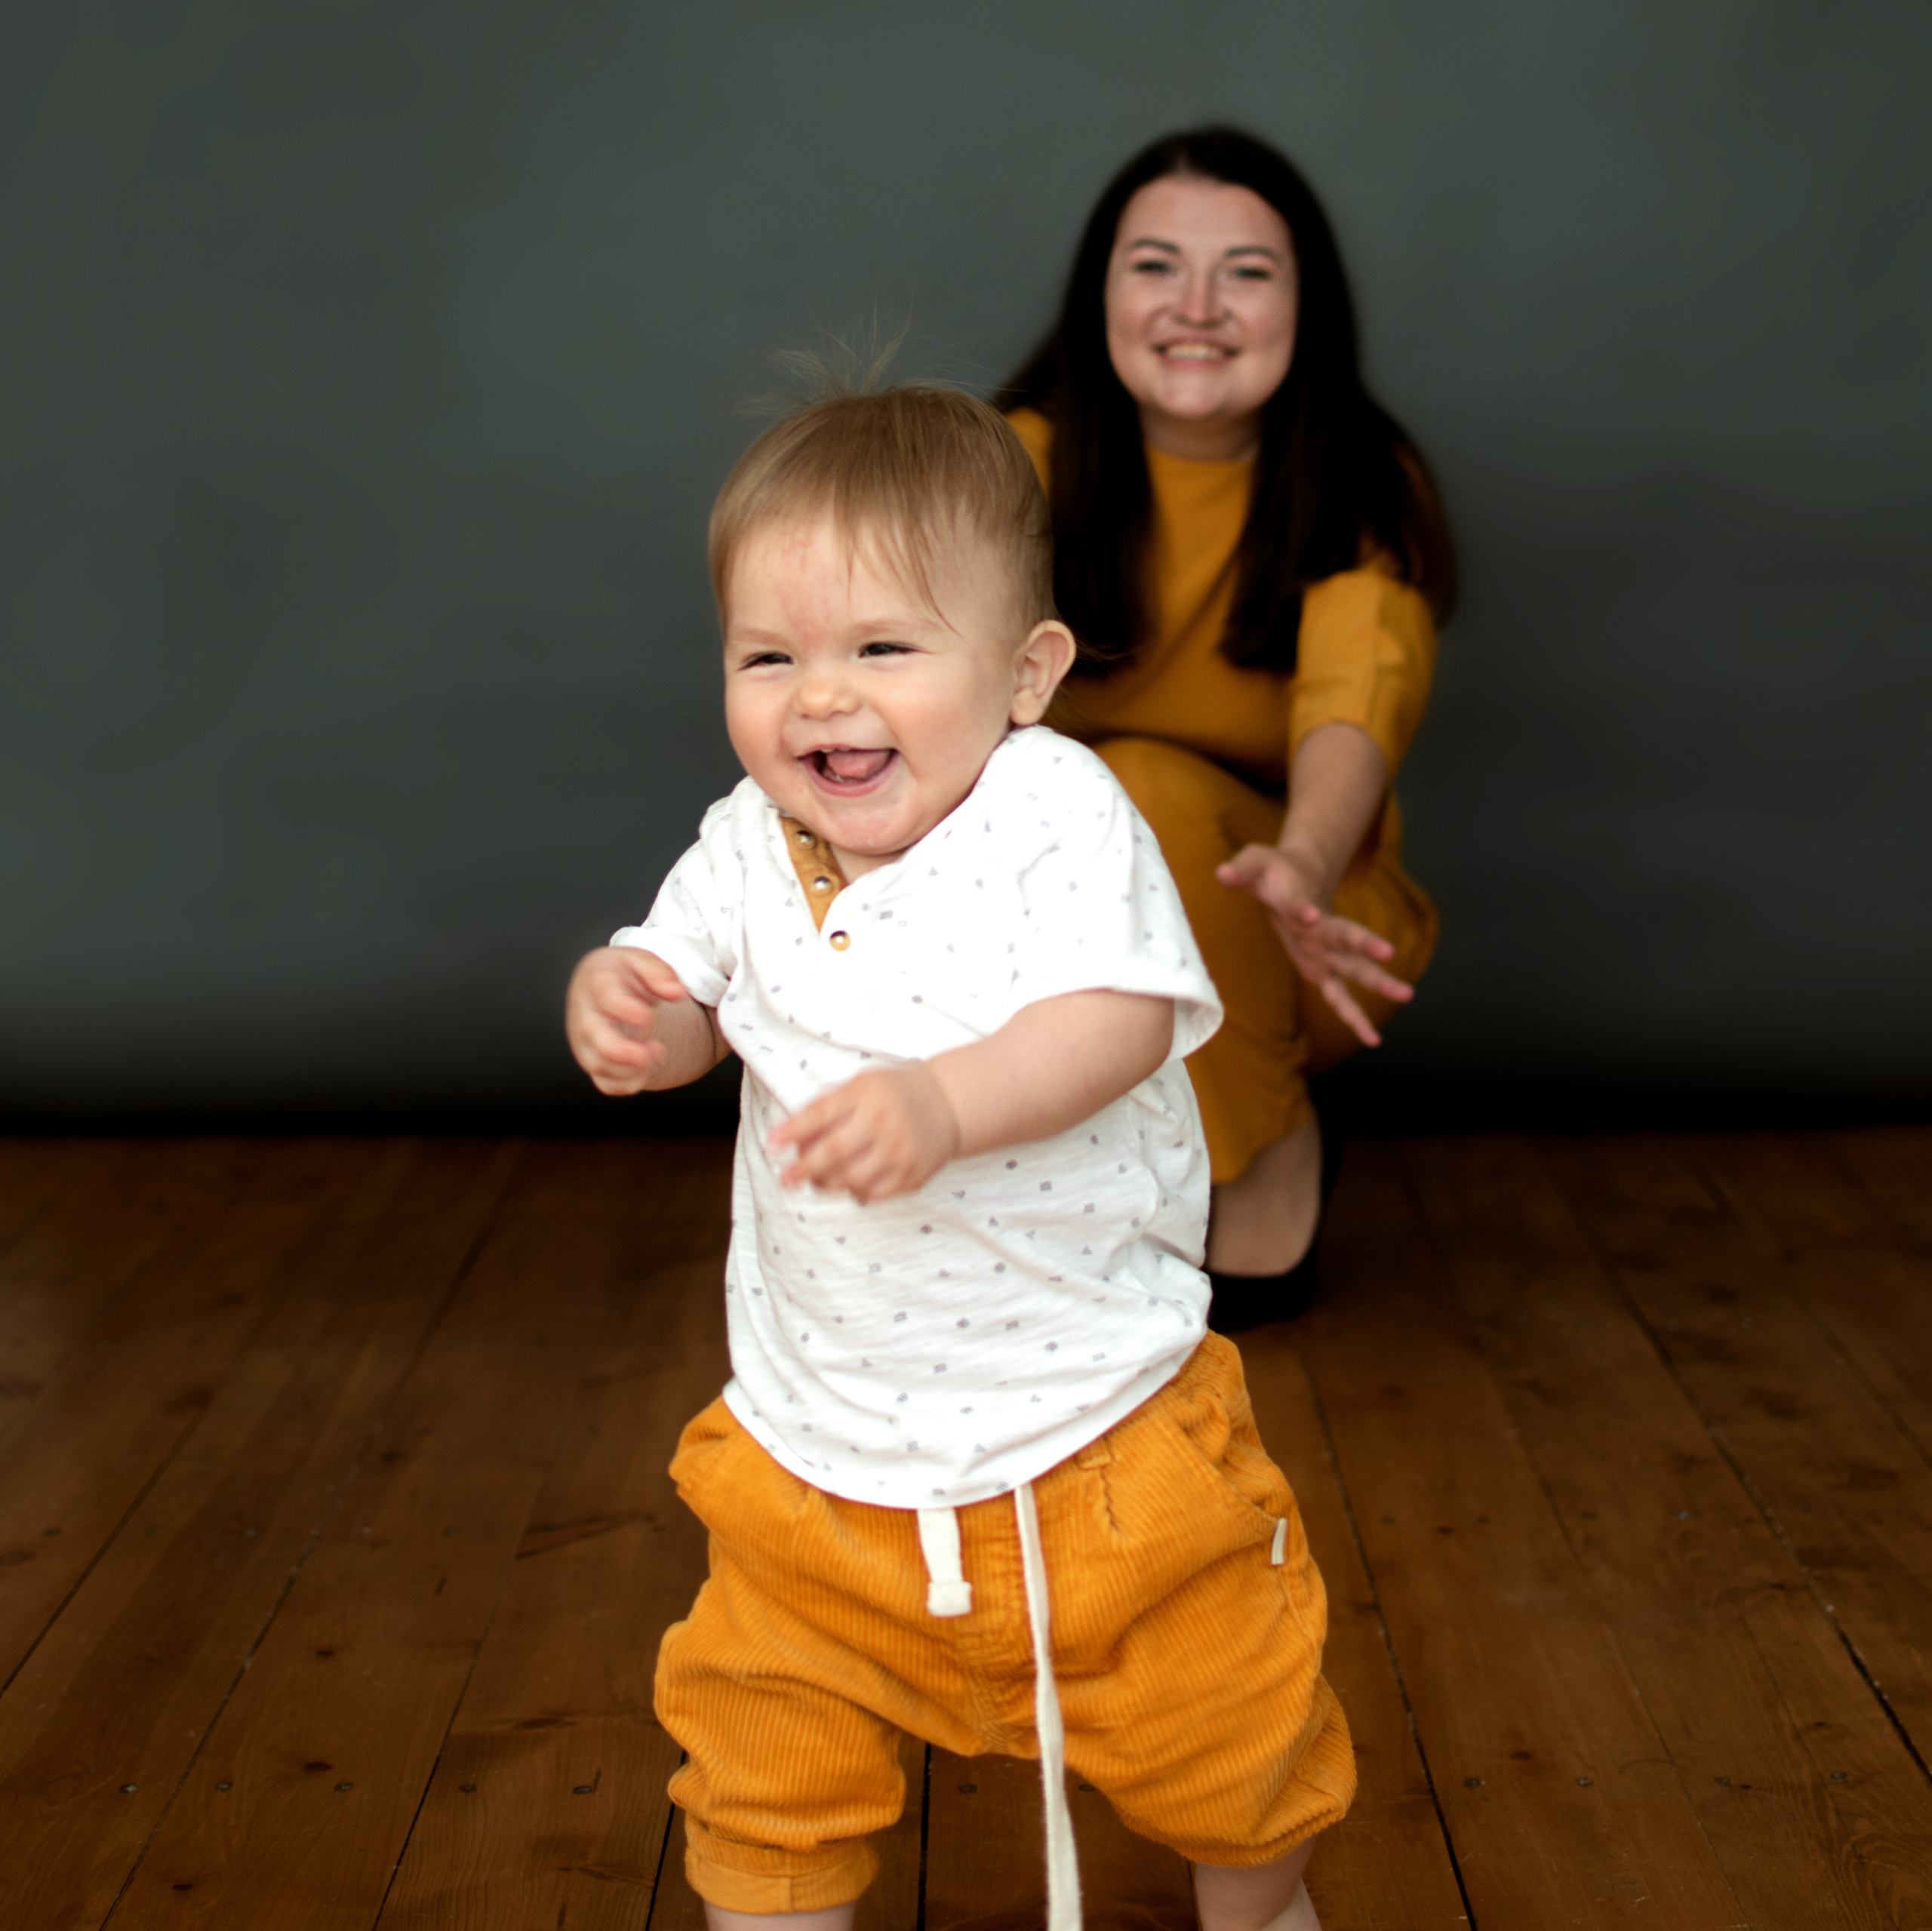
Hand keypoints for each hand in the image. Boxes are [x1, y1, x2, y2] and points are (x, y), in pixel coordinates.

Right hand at [565, 947, 691, 1093]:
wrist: (600, 988)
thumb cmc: (623, 975)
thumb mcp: (641, 962)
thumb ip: (659, 973)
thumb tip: (677, 992)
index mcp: (598, 983)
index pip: (605, 996)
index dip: (624, 1009)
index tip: (647, 1015)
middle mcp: (586, 1014)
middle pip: (593, 1036)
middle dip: (622, 1050)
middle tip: (656, 1051)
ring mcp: (586, 1042)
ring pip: (598, 1064)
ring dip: (632, 1068)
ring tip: (658, 1052)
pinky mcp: (594, 1061)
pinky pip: (606, 1083)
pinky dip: (628, 1084)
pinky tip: (646, 1069)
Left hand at [767, 1066, 961, 1203]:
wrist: (947, 1104)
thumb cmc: (892, 1093)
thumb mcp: (859, 1086)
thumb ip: (824, 1106)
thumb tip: (783, 1134)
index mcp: (868, 1096)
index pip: (821, 1114)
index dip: (792, 1130)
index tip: (771, 1144)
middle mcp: (885, 1124)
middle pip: (833, 1153)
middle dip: (803, 1168)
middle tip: (785, 1178)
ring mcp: (901, 1152)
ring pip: (851, 1179)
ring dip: (825, 1184)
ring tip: (815, 1181)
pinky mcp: (913, 1175)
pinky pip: (874, 1194)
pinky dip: (854, 1192)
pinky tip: (848, 1184)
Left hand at [1215, 845, 1413, 1046]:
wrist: (1297, 876)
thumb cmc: (1272, 871)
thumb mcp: (1253, 863)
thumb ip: (1240, 870)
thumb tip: (1223, 874)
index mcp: (1299, 903)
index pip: (1298, 907)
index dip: (1301, 911)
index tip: (1309, 915)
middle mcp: (1319, 930)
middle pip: (1345, 937)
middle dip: (1365, 944)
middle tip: (1390, 952)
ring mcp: (1326, 952)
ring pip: (1356, 968)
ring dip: (1379, 981)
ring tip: (1408, 994)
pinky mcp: (1323, 970)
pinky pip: (1340, 997)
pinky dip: (1355, 1017)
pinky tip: (1373, 1040)